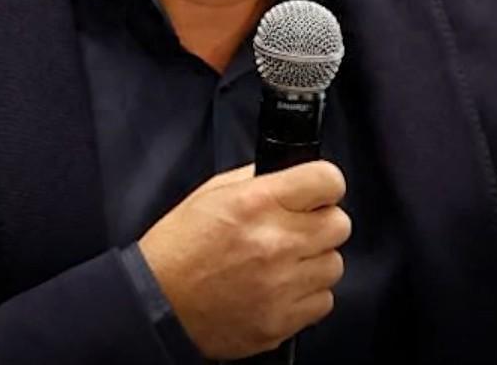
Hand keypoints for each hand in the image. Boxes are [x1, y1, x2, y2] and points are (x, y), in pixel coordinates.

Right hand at [136, 160, 349, 359]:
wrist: (157, 305)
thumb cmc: (178, 249)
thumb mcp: (211, 194)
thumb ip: (258, 180)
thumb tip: (293, 175)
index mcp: (256, 204)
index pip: (328, 180)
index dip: (324, 185)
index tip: (317, 193)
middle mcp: (274, 243)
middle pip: (339, 224)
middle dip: (321, 223)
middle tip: (297, 230)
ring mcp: (280, 285)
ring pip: (334, 265)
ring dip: (314, 261)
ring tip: (284, 263)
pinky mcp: (281, 320)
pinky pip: (323, 301)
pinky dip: (307, 295)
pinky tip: (281, 289)